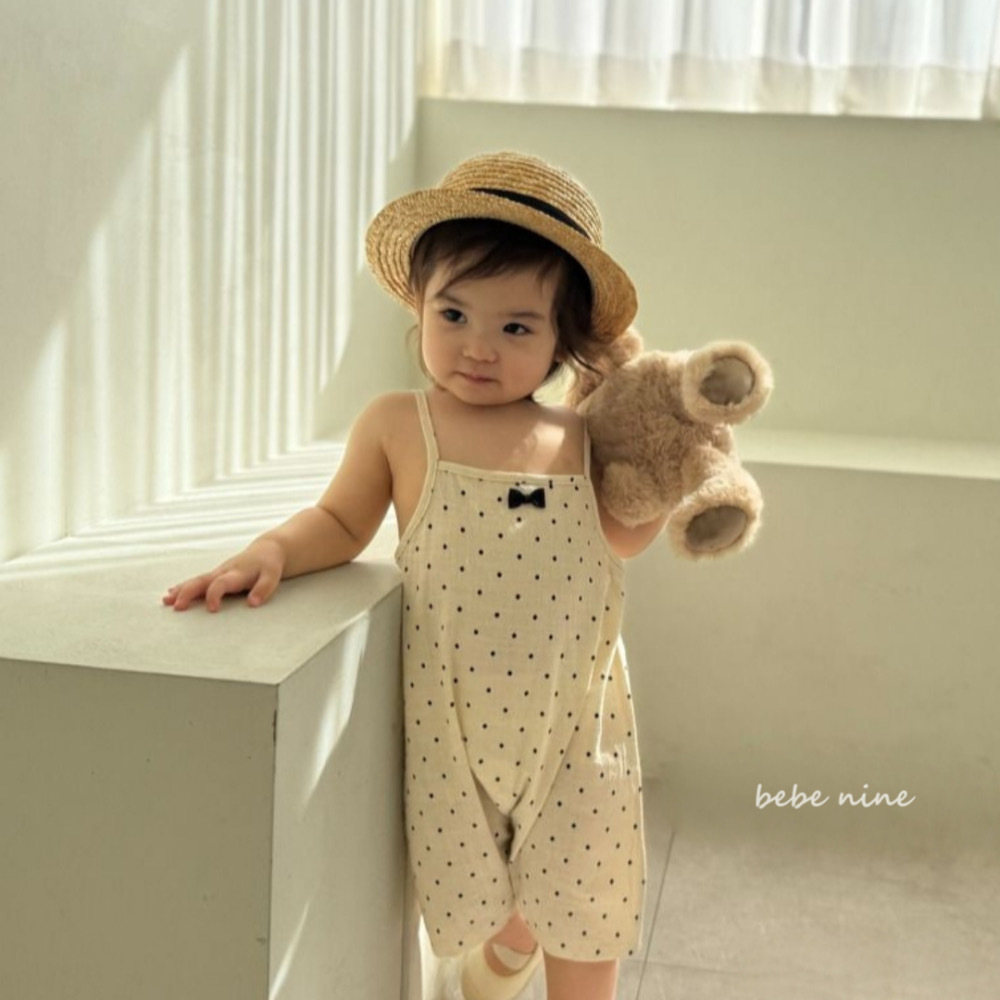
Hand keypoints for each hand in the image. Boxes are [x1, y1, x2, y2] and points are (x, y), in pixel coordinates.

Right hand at [162, 538, 285, 611]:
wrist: (267, 549)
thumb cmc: (269, 565)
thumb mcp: (272, 576)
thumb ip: (263, 589)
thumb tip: (252, 604)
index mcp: (236, 573)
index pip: (221, 584)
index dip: (215, 595)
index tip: (211, 610)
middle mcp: (223, 572)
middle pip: (202, 581)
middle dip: (188, 593)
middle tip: (176, 606)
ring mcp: (218, 572)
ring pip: (196, 580)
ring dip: (181, 590)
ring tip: (166, 601)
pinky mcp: (216, 574)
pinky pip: (197, 580)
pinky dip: (184, 587)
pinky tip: (171, 594)